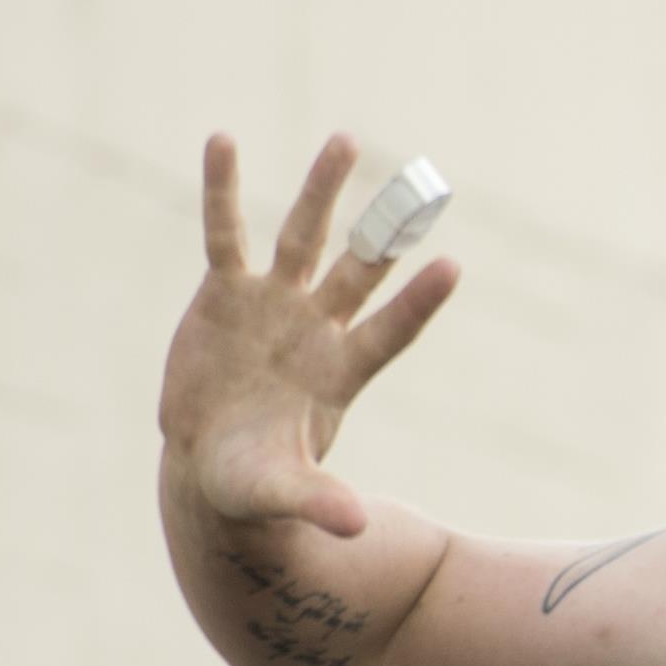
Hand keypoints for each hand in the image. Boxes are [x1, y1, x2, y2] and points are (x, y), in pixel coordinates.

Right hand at [160, 133, 459, 540]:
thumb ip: (321, 502)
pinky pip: (225, 233)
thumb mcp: (282, 494)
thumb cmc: (255, 484)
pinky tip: (223, 141)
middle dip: (385, 231)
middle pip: (360, 271)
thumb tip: (355, 525)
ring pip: (304, 237)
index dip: (417, 303)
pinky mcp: (226, 293)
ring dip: (323, 192)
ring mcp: (274, 305)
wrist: (211, 465)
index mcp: (341, 374)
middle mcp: (317, 329)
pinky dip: (223, 191)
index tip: (453, 266)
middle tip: (422, 184)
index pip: (390, 332)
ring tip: (347, 140)